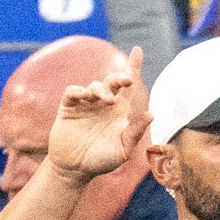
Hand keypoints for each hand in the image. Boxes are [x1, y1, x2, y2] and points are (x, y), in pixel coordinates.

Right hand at [46, 45, 148, 178]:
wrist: (74, 169)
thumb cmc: (101, 161)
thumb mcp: (122, 150)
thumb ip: (134, 133)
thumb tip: (151, 114)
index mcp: (119, 112)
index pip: (128, 86)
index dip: (133, 67)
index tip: (137, 50)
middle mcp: (103, 104)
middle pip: (112, 81)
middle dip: (119, 77)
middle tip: (125, 82)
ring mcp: (85, 105)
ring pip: (94, 85)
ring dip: (101, 89)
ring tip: (105, 100)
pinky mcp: (68, 108)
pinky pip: (73, 92)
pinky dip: (78, 90)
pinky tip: (85, 96)